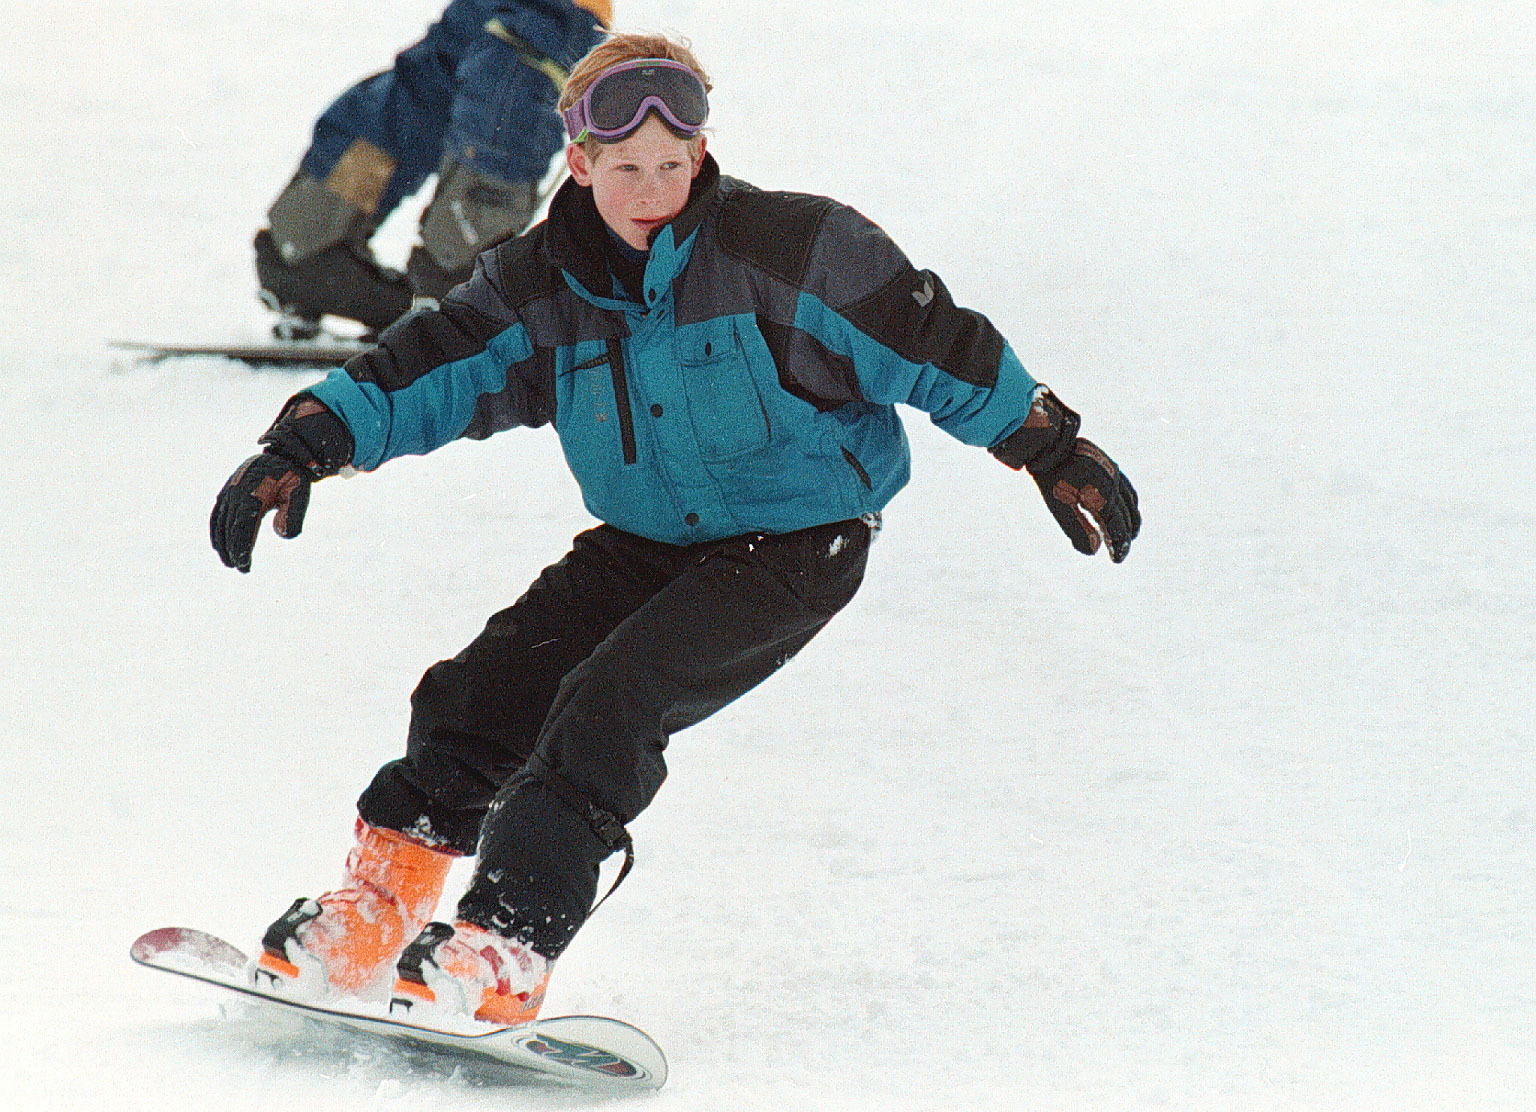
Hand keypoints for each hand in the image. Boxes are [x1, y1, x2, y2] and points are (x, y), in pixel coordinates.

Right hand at [210, 451, 311, 572]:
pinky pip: (217, 513)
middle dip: (233, 549)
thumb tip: (281, 534)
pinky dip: (216, 529)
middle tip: (241, 568)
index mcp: (254, 492)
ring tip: (230, 562)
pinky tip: (220, 545)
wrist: (283, 456)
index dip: (241, 545)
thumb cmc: (293, 477)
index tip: (244, 563)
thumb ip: (293, 514)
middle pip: (230, 526)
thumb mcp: (300, 493)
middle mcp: (237, 491)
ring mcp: (229, 490)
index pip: (243, 524)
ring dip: (222, 543)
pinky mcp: (227, 491)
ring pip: (220, 521)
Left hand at [1030, 439, 1139, 561]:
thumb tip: (1094, 550)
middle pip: (1127, 517)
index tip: (1117, 560)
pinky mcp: (1111, 466)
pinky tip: (1126, 507)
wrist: (1050, 446)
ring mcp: (1114, 474)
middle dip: (1126, 535)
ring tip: (1131, 532)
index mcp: (1102, 497)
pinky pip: (1127, 488)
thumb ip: (1078, 529)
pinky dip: (1130, 502)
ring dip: (1132, 519)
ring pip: (1130, 502)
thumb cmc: (1052, 479)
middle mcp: (1114, 485)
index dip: (1119, 545)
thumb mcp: (1060, 508)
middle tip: (1120, 550)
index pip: (1116, 528)